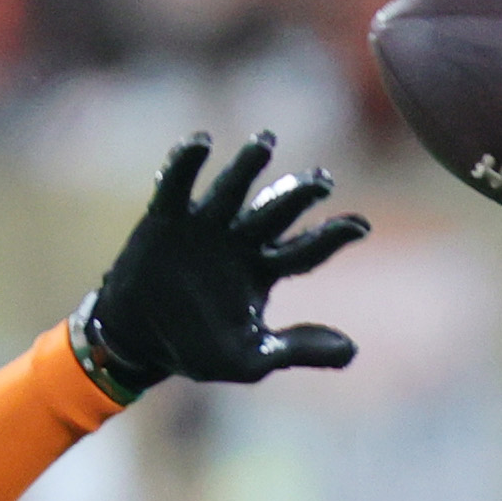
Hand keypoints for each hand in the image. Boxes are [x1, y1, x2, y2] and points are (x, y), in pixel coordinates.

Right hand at [72, 133, 370, 399]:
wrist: (140, 344)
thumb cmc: (198, 350)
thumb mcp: (252, 358)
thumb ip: (299, 349)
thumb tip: (353, 350)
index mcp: (265, 269)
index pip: (305, 248)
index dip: (332, 236)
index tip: (361, 227)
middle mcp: (239, 240)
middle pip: (275, 211)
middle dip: (298, 195)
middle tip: (322, 181)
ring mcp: (204, 226)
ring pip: (231, 189)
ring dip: (247, 166)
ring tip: (265, 143)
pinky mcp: (166, 219)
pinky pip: (177, 185)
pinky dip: (186, 163)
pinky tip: (201, 142)